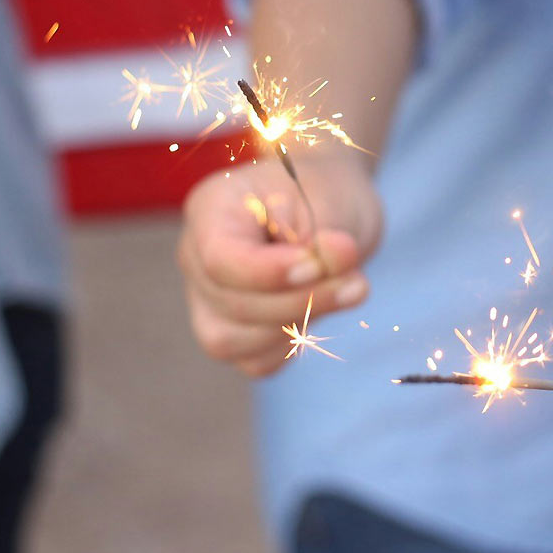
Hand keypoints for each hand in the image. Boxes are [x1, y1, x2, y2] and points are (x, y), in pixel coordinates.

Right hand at [178, 152, 381, 376]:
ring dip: (299, 325)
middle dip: (300, 301)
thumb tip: (335, 258)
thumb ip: (328, 231)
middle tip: (357, 283)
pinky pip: (255, 360)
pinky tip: (322, 307)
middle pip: (231, 302)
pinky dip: (294, 343)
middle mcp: (195, 255)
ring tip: (349, 289)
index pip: (220, 258)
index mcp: (212, 207)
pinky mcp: (230, 331)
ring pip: (234, 341)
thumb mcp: (332, 198)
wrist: (327, 204)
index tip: (317, 265)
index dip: (268, 274)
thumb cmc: (323, 192)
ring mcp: (205, 298)